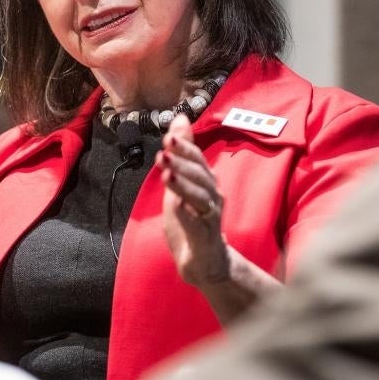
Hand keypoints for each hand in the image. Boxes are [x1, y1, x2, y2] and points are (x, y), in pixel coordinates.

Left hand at [159, 114, 230, 287]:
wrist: (203, 259)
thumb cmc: (192, 218)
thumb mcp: (180, 182)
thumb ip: (181, 152)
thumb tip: (180, 119)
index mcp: (206, 181)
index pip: (197, 159)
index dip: (184, 148)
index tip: (168, 137)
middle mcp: (213, 195)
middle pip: (200, 175)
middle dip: (183, 162)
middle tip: (165, 150)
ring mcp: (211, 216)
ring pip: (200, 197)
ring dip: (184, 185)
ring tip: (167, 175)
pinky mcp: (207, 237)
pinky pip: (199, 224)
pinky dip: (188, 214)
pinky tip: (177, 206)